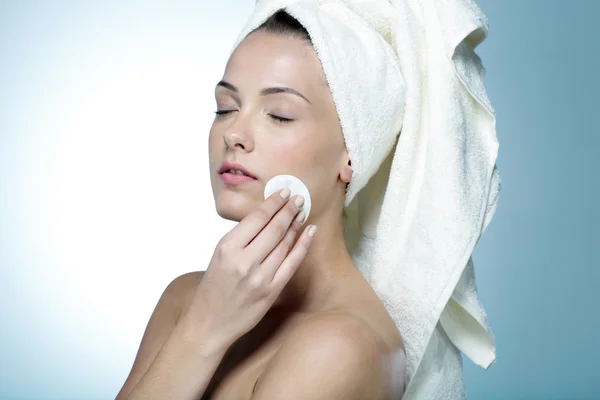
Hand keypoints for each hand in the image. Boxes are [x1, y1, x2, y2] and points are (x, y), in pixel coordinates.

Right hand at [186, 188, 315, 345]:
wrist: (209, 323)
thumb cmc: (214, 288)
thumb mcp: (219, 256)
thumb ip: (241, 238)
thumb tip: (267, 216)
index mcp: (227, 247)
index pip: (257, 218)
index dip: (274, 202)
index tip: (285, 192)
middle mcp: (244, 260)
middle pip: (274, 228)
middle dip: (289, 209)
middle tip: (300, 198)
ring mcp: (259, 277)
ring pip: (285, 243)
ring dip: (296, 225)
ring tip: (302, 212)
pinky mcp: (271, 291)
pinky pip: (292, 263)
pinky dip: (303, 245)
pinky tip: (309, 232)